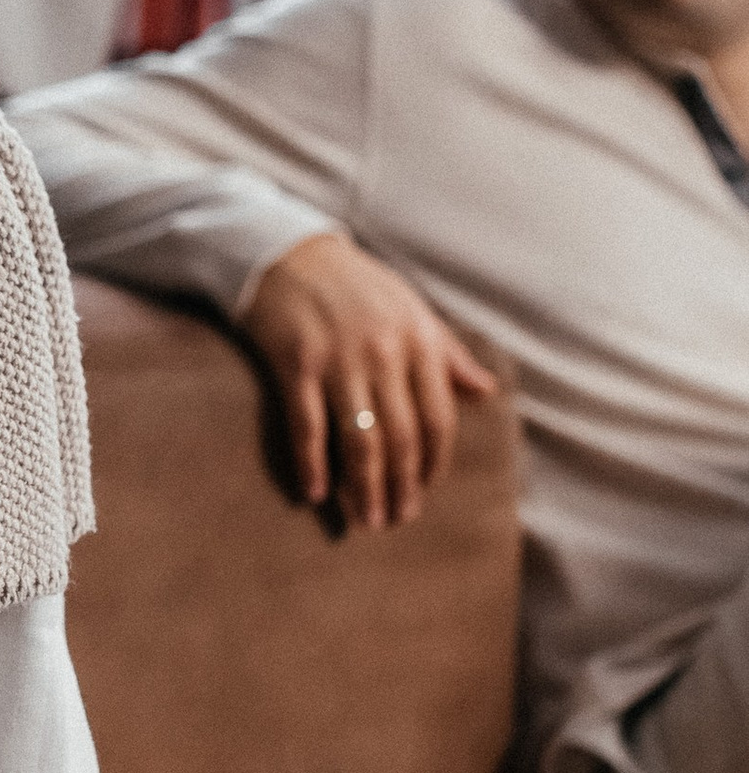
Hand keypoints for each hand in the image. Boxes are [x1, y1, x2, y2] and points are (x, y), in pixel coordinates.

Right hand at [239, 230, 498, 529]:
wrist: (286, 252)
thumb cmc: (354, 285)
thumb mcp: (410, 308)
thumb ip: (447, 352)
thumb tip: (486, 392)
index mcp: (418, 340)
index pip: (437, 418)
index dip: (432, 463)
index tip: (423, 492)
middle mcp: (384, 352)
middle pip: (400, 437)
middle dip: (400, 486)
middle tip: (395, 520)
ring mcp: (338, 358)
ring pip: (359, 439)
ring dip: (363, 487)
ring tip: (364, 519)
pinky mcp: (295, 363)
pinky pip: (307, 425)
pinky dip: (311, 464)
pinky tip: (314, 493)